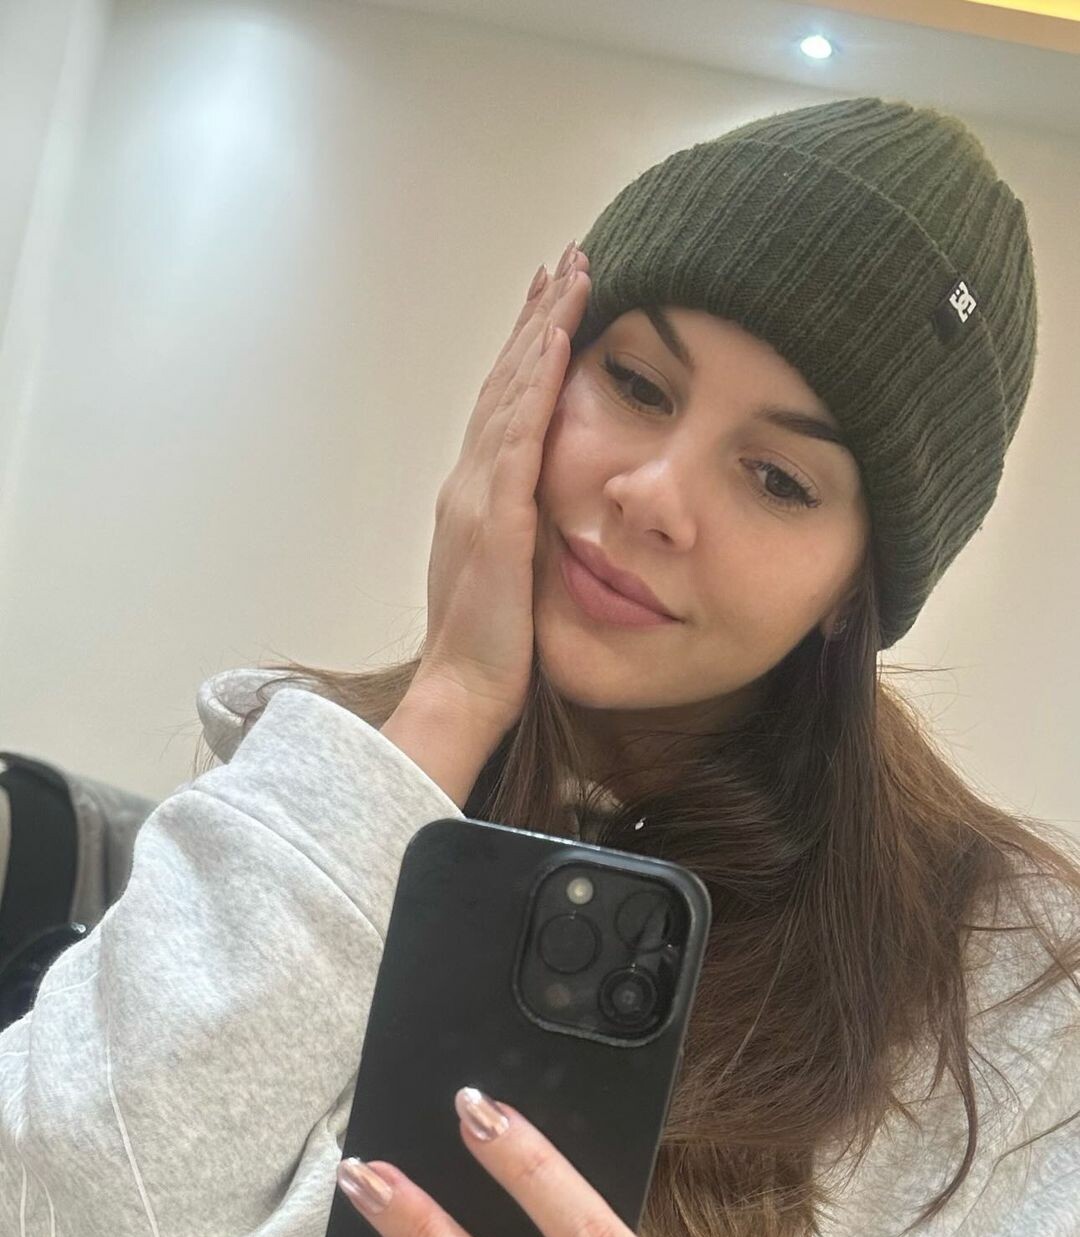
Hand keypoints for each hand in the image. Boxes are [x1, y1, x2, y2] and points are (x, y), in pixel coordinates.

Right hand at [415, 243, 591, 734]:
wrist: (464, 690)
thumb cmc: (492, 651)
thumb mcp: (511, 579)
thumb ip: (524, 536)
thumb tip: (547, 516)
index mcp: (475, 498)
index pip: (505, 407)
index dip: (526, 352)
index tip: (550, 303)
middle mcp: (469, 483)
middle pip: (505, 381)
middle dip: (535, 317)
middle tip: (562, 260)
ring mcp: (479, 495)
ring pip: (512, 392)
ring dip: (540, 329)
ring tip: (569, 275)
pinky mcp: (497, 517)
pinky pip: (520, 436)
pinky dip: (536, 383)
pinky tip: (555, 340)